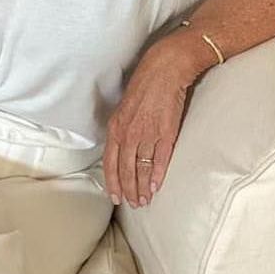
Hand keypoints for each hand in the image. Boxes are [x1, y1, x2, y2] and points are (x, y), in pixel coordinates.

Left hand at [103, 37, 201, 208]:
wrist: (165, 70)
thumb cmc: (145, 86)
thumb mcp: (124, 108)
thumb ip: (122, 129)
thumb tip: (122, 148)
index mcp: (116, 128)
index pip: (110, 163)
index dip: (112, 182)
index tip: (115, 196)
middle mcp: (128, 134)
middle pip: (125, 170)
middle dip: (128, 189)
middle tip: (132, 203)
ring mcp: (147, 134)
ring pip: (142, 168)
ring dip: (142, 187)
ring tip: (144, 200)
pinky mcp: (165, 133)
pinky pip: (159, 159)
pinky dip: (157, 175)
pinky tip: (157, 186)